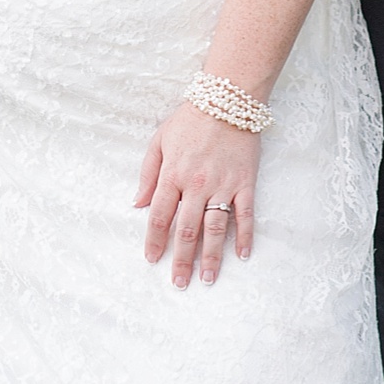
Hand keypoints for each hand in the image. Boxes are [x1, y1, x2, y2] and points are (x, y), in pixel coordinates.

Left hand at [135, 103, 259, 286]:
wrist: (227, 100)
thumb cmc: (190, 120)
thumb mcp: (159, 141)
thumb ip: (148, 174)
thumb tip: (137, 204)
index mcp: (173, 175)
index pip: (160, 216)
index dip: (155, 240)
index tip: (152, 260)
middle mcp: (196, 185)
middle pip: (186, 230)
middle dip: (181, 260)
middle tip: (179, 283)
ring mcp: (223, 185)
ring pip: (214, 229)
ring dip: (211, 257)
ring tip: (208, 279)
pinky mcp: (245, 183)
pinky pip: (246, 215)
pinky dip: (245, 236)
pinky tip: (242, 255)